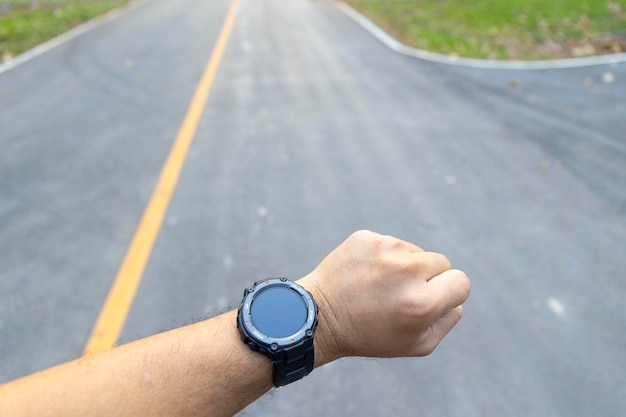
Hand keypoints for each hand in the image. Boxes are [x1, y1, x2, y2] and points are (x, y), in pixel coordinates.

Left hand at [298, 230, 470, 363]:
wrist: (318, 316)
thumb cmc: (368, 335)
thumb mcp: (414, 345)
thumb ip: (445, 322)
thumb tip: (457, 301)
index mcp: (422, 303)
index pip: (461, 282)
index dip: (448, 293)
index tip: (430, 300)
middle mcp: (406, 271)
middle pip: (441, 262)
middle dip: (428, 278)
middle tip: (401, 295)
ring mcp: (384, 249)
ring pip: (415, 251)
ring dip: (405, 266)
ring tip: (378, 286)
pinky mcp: (366, 237)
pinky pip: (391, 244)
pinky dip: (383, 257)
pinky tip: (365, 275)